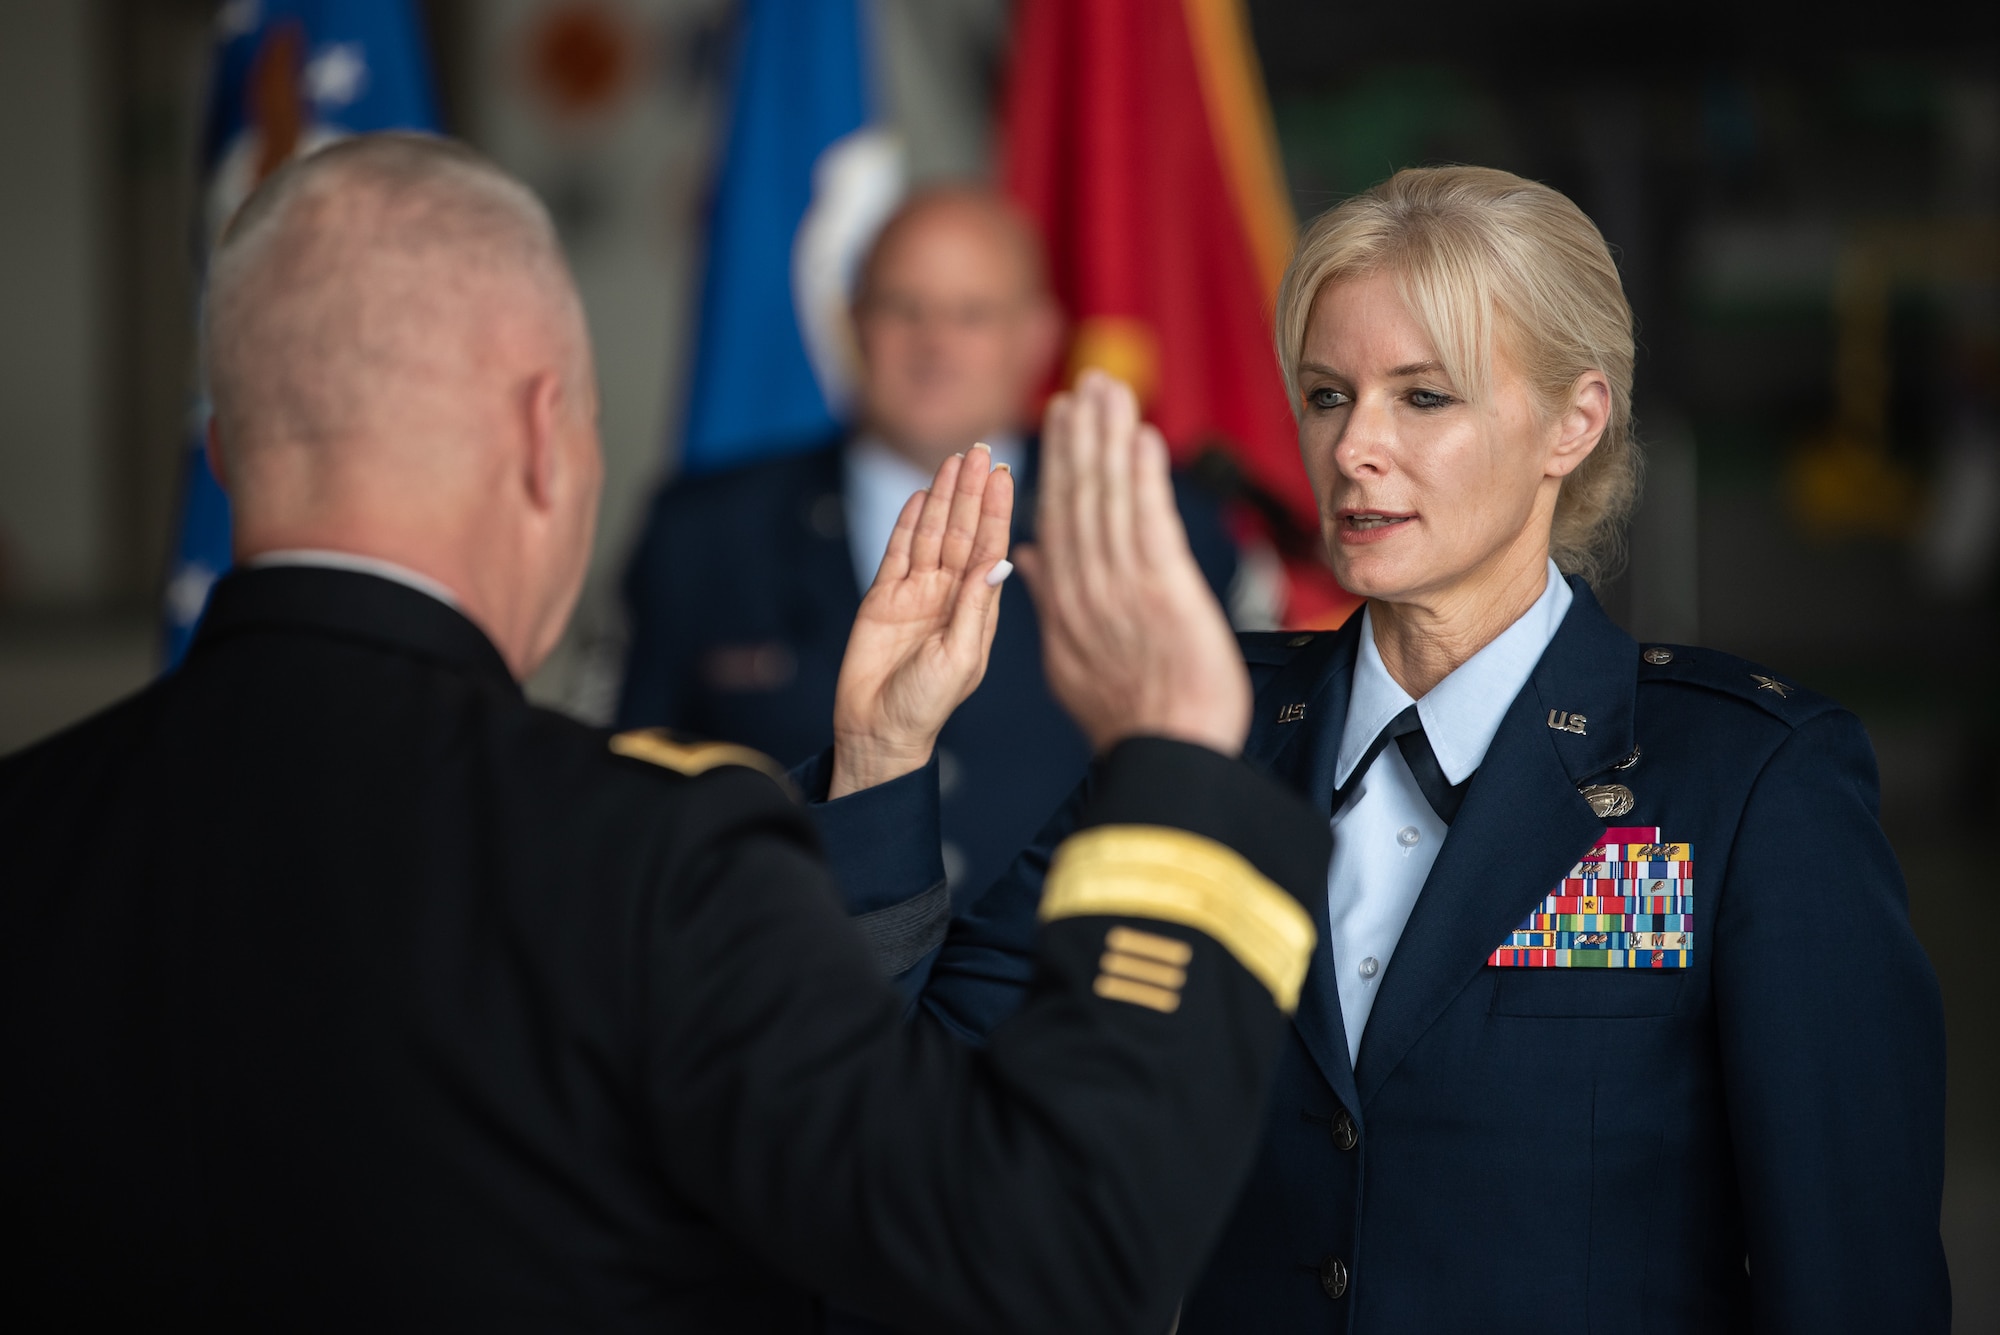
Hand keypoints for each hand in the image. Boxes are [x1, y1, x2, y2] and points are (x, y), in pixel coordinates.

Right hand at [829, 445, 1014, 798]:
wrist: (878, 730)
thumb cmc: (927, 705)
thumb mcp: (960, 658)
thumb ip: (976, 608)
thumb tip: (998, 561)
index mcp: (977, 608)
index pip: (990, 547)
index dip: (996, 510)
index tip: (1005, 474)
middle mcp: (950, 594)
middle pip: (962, 531)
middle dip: (971, 491)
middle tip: (981, 450)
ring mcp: (916, 593)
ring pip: (931, 534)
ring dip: (942, 498)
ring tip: (954, 460)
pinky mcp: (883, 597)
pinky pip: (897, 551)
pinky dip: (908, 523)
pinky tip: (919, 495)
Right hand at [1015, 373, 1250, 755]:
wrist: (1166, 756)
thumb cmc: (1132, 721)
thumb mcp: (1071, 664)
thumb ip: (1050, 605)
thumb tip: (1027, 559)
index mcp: (1065, 605)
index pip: (1058, 519)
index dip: (1060, 464)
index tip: (1061, 420)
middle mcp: (1086, 588)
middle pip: (1077, 498)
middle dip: (1080, 437)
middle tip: (1084, 385)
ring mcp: (1122, 586)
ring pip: (1107, 498)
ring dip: (1107, 439)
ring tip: (1109, 391)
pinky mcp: (1162, 588)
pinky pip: (1147, 519)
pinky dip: (1142, 475)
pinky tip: (1140, 436)